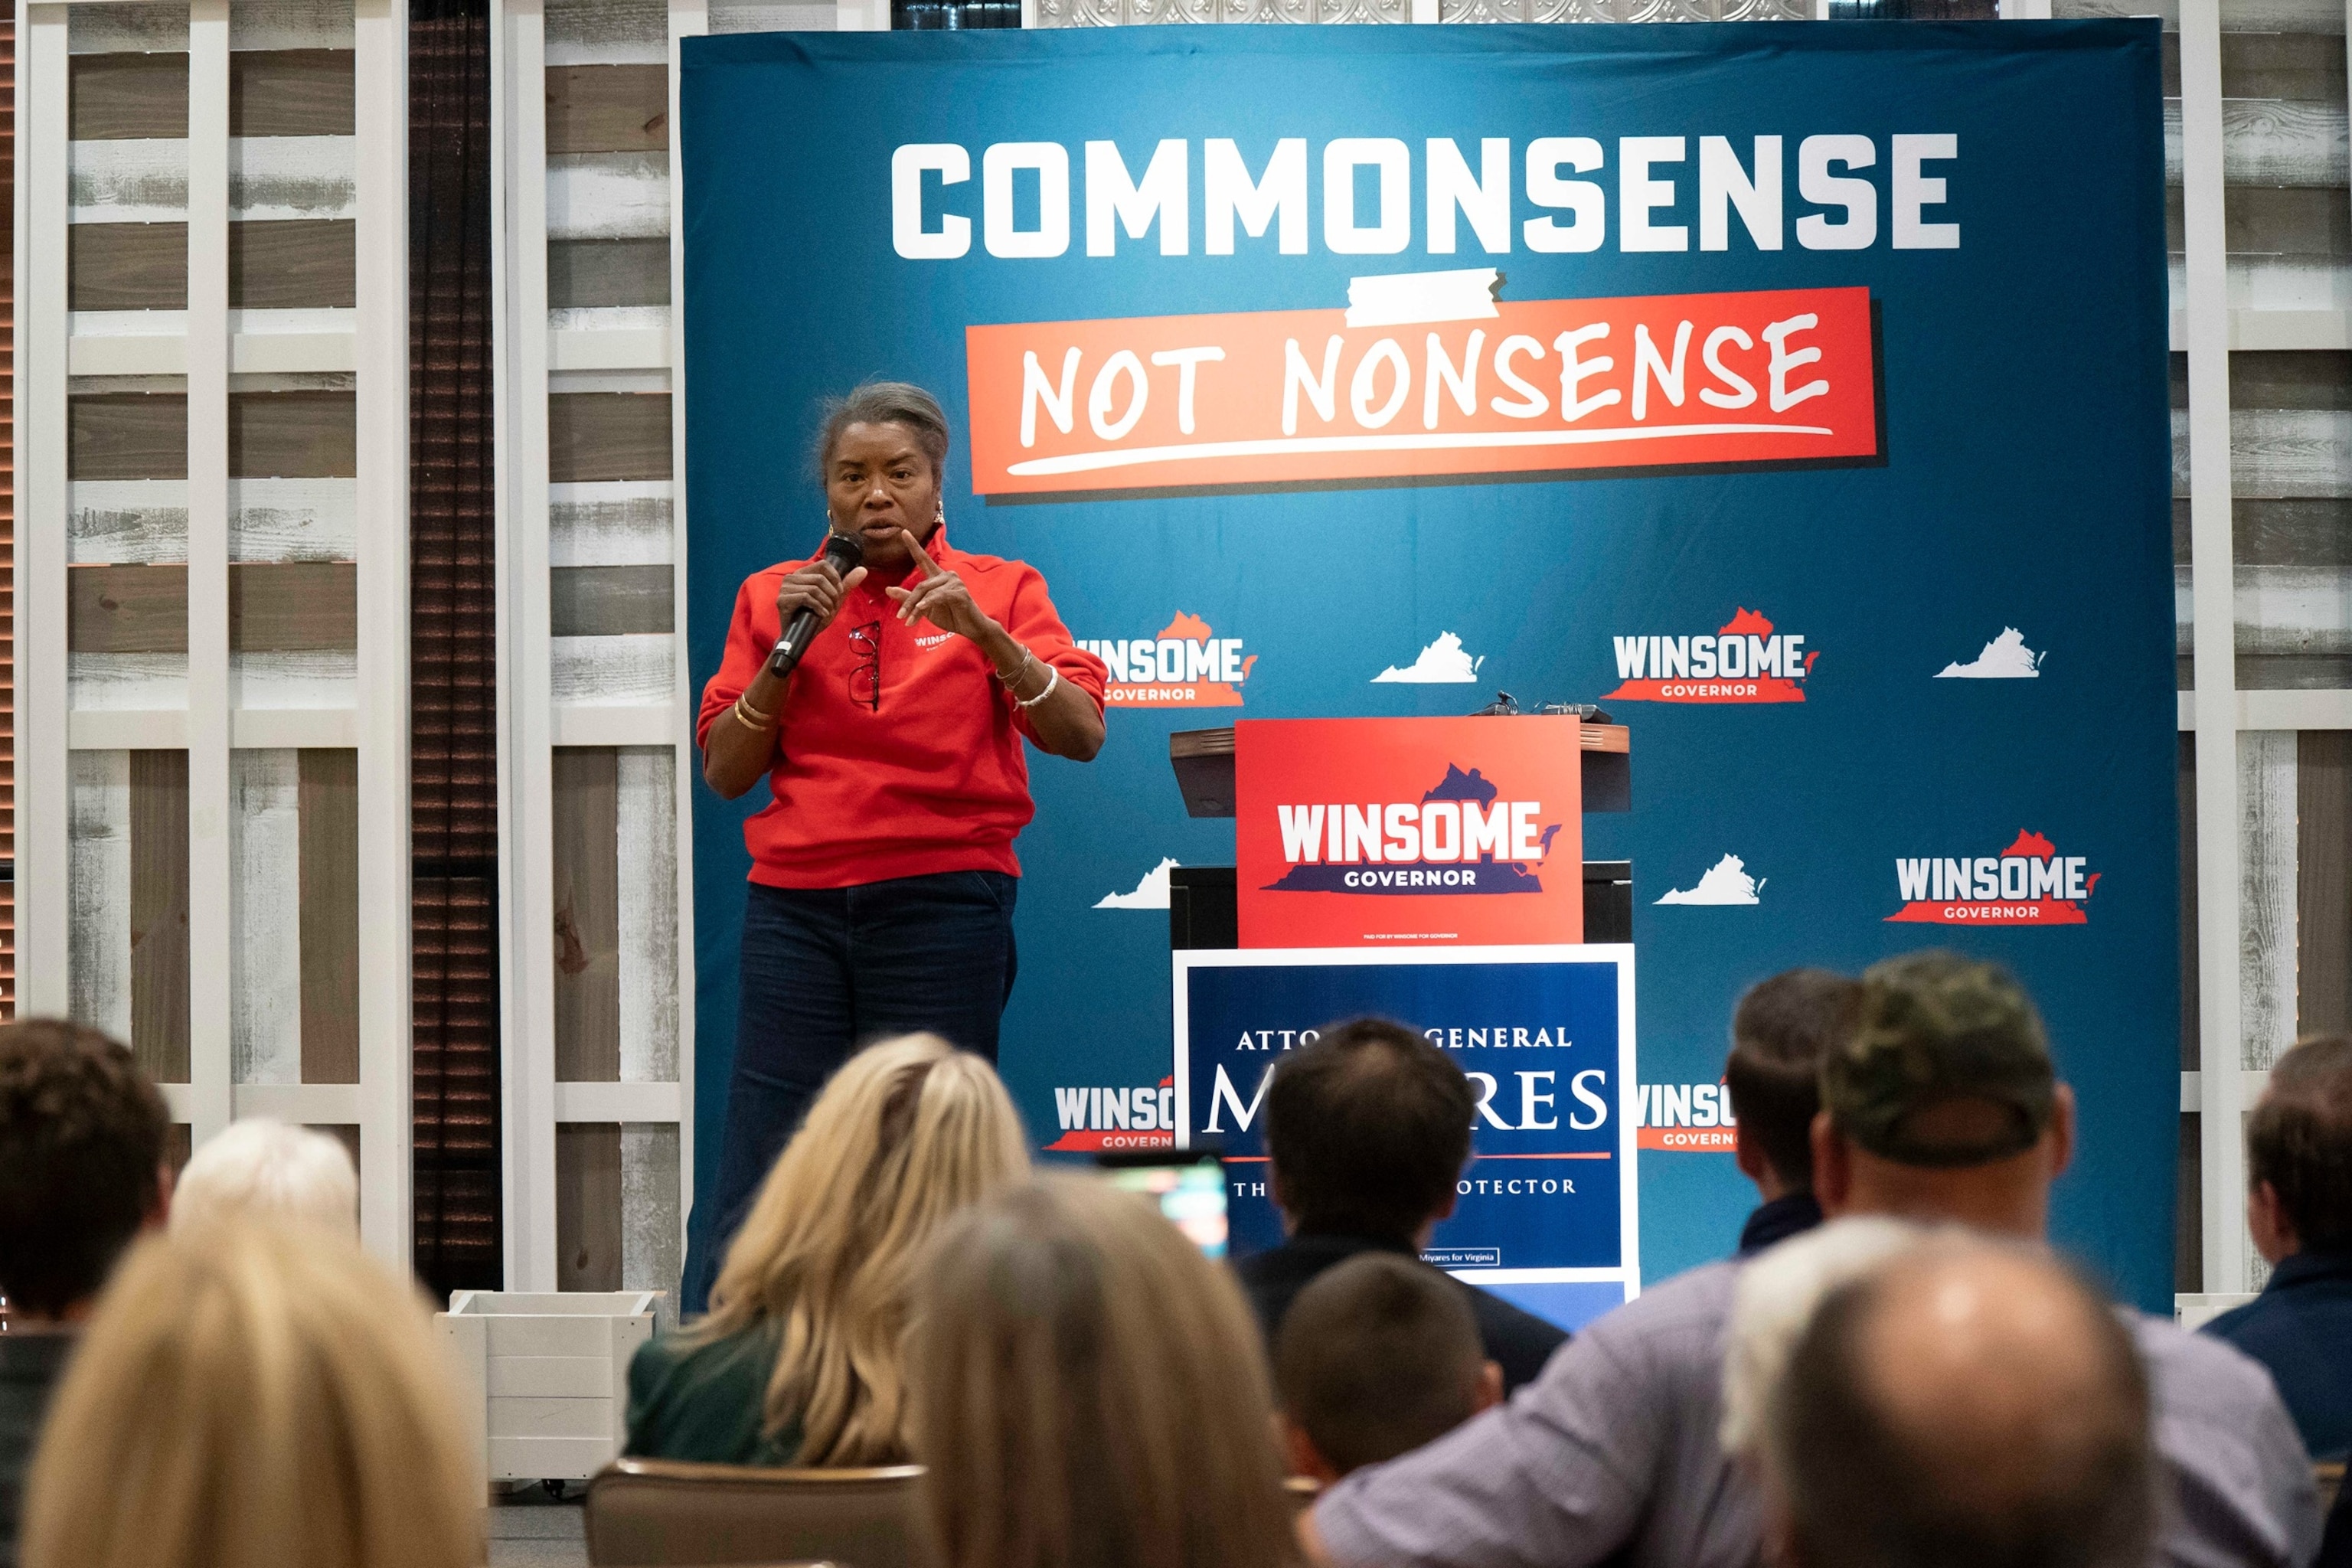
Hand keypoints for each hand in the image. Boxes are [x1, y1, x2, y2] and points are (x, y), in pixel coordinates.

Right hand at [774, 553, 868, 635]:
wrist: (803, 636)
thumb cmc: (815, 616)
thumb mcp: (834, 598)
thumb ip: (847, 584)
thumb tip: (863, 569)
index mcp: (802, 574)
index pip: (823, 565)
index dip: (835, 578)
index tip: (839, 592)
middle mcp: (791, 578)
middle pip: (820, 578)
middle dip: (832, 594)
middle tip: (832, 606)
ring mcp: (785, 588)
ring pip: (814, 588)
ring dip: (826, 602)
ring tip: (826, 611)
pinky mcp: (782, 600)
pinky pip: (806, 598)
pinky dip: (818, 607)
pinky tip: (821, 614)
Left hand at [886, 529, 1000, 645]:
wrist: (971, 628)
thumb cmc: (950, 616)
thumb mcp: (924, 609)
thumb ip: (908, 598)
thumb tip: (888, 588)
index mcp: (938, 577)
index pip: (923, 559)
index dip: (913, 546)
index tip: (904, 532)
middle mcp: (947, 576)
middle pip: (921, 585)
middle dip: (908, 602)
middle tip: (900, 616)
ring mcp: (955, 582)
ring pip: (927, 592)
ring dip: (916, 608)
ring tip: (908, 621)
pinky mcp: (960, 593)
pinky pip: (938, 596)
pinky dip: (927, 603)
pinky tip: (920, 609)